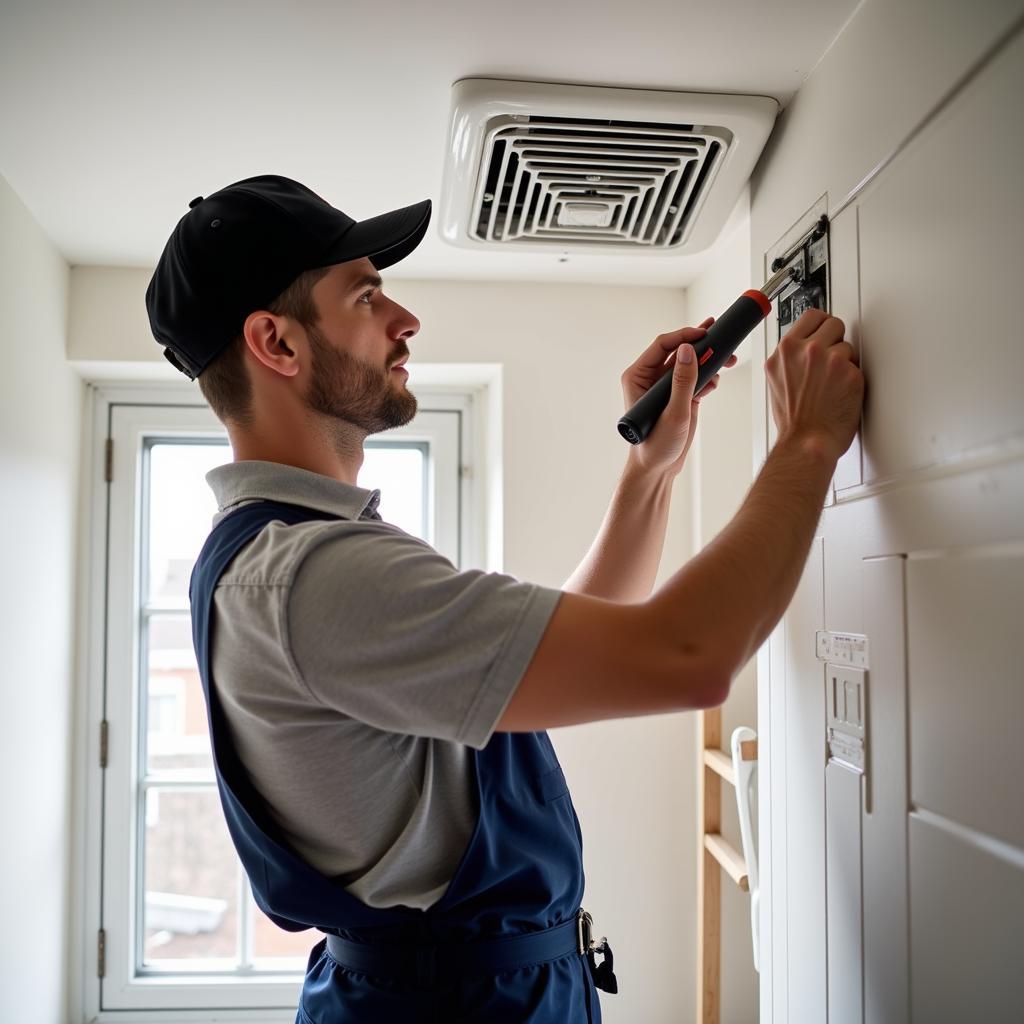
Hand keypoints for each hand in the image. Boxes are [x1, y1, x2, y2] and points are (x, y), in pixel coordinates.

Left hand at [621, 317, 737, 476]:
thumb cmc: (655, 445)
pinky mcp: (681, 396)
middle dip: (700, 343)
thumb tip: (688, 350)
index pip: (662, 345)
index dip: (684, 336)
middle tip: (720, 332)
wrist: (659, 468)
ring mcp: (667, 387)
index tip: (704, 334)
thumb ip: (682, 381)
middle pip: (678, 350)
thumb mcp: (673, 413)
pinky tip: (717, 380)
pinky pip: (696, 377)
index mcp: (637, 377)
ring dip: (709, 360)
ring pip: (690, 363)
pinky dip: (709, 376)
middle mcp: (650, 378)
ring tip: (728, 358)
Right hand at [766, 308, 863, 461]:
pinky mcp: (851, 372)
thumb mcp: (778, 381)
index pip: (811, 317)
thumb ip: (791, 359)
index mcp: (785, 351)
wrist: (806, 442)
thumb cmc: (793, 421)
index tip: (824, 332)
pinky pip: (858, 366)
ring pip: (848, 345)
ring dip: (845, 361)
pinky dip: (853, 378)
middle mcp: (807, 350)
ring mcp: (830, 360)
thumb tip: (804, 348)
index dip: (821, 325)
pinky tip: (841, 393)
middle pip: (833, 323)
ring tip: (833, 383)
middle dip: (835, 339)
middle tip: (832, 360)